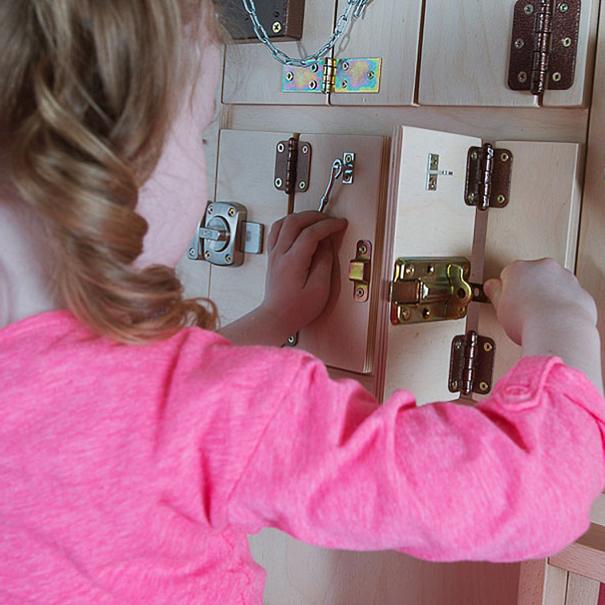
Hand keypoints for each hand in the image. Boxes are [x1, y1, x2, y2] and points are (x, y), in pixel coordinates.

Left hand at [261, 211, 347, 334]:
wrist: (277, 317)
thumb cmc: (296, 309)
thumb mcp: (320, 289)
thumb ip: (324, 263)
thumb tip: (327, 245)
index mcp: (293, 261)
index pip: (311, 232)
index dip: (328, 225)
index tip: (340, 224)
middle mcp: (280, 254)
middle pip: (295, 221)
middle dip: (316, 216)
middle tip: (330, 220)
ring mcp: (274, 254)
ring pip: (283, 222)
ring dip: (301, 217)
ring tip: (316, 220)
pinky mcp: (273, 257)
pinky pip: (277, 230)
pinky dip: (289, 223)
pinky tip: (298, 227)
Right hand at [484, 259, 597, 345]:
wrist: (557, 331)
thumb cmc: (528, 319)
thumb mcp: (499, 307)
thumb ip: (495, 292)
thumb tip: (492, 286)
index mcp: (519, 268)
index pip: (508, 273)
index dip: (506, 290)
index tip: (506, 301)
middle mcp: (543, 268)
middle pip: (532, 275)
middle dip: (528, 289)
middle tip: (521, 309)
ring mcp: (565, 278)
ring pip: (553, 284)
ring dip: (546, 296)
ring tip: (538, 317)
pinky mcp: (580, 293)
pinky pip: (569, 297)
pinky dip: (563, 306)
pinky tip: (554, 319)